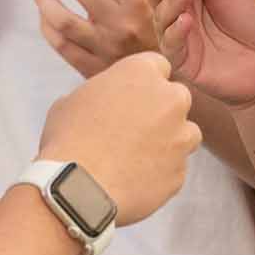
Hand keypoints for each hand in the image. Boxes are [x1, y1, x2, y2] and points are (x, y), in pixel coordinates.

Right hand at [39, 52, 201, 225]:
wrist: (78, 189)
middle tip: (134, 128)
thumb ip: (98, 94)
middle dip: (161, 110)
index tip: (131, 97)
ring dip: (169, 141)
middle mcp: (169, 100)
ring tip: (137, 157)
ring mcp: (180, 137)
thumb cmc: (68, 140)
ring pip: (186, 134)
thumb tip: (98, 103)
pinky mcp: (180, 171)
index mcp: (141, 73)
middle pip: (177, 98)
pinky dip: (161, 173)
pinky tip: (134, 180)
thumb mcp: (72, 101)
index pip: (157, 66)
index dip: (144, 83)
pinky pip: (175, 169)